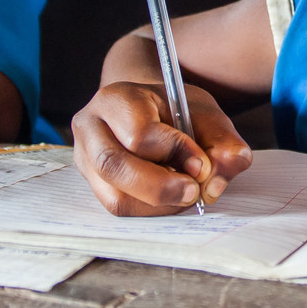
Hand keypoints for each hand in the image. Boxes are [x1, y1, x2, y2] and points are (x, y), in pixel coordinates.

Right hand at [73, 81, 252, 214]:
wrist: (148, 110)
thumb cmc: (175, 110)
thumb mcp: (205, 114)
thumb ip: (222, 143)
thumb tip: (215, 184)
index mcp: (116, 99)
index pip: (139, 134)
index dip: (175, 152)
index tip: (201, 162)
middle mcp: (90, 127)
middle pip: (114, 167)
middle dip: (161, 187)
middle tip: (193, 191)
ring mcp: (84, 158)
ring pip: (114, 197)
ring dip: (157, 203)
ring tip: (182, 190)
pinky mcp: (92, 184)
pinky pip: (118, 207)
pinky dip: (150, 209)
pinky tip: (167, 195)